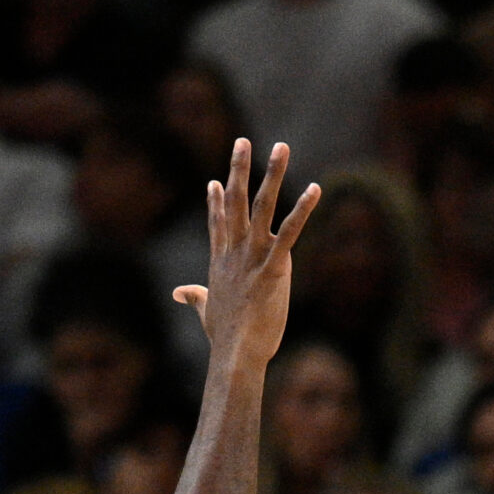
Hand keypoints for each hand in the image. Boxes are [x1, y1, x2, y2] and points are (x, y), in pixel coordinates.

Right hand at [173, 139, 320, 368]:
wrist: (236, 353)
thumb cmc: (225, 338)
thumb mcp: (206, 312)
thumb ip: (193, 297)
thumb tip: (178, 292)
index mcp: (220, 261)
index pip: (217, 223)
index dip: (217, 201)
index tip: (216, 181)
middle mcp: (234, 251)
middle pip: (235, 202)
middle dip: (239, 169)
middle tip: (243, 140)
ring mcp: (252, 256)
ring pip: (261, 206)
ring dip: (272, 174)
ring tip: (280, 147)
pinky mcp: (274, 267)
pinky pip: (291, 232)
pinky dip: (303, 209)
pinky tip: (315, 189)